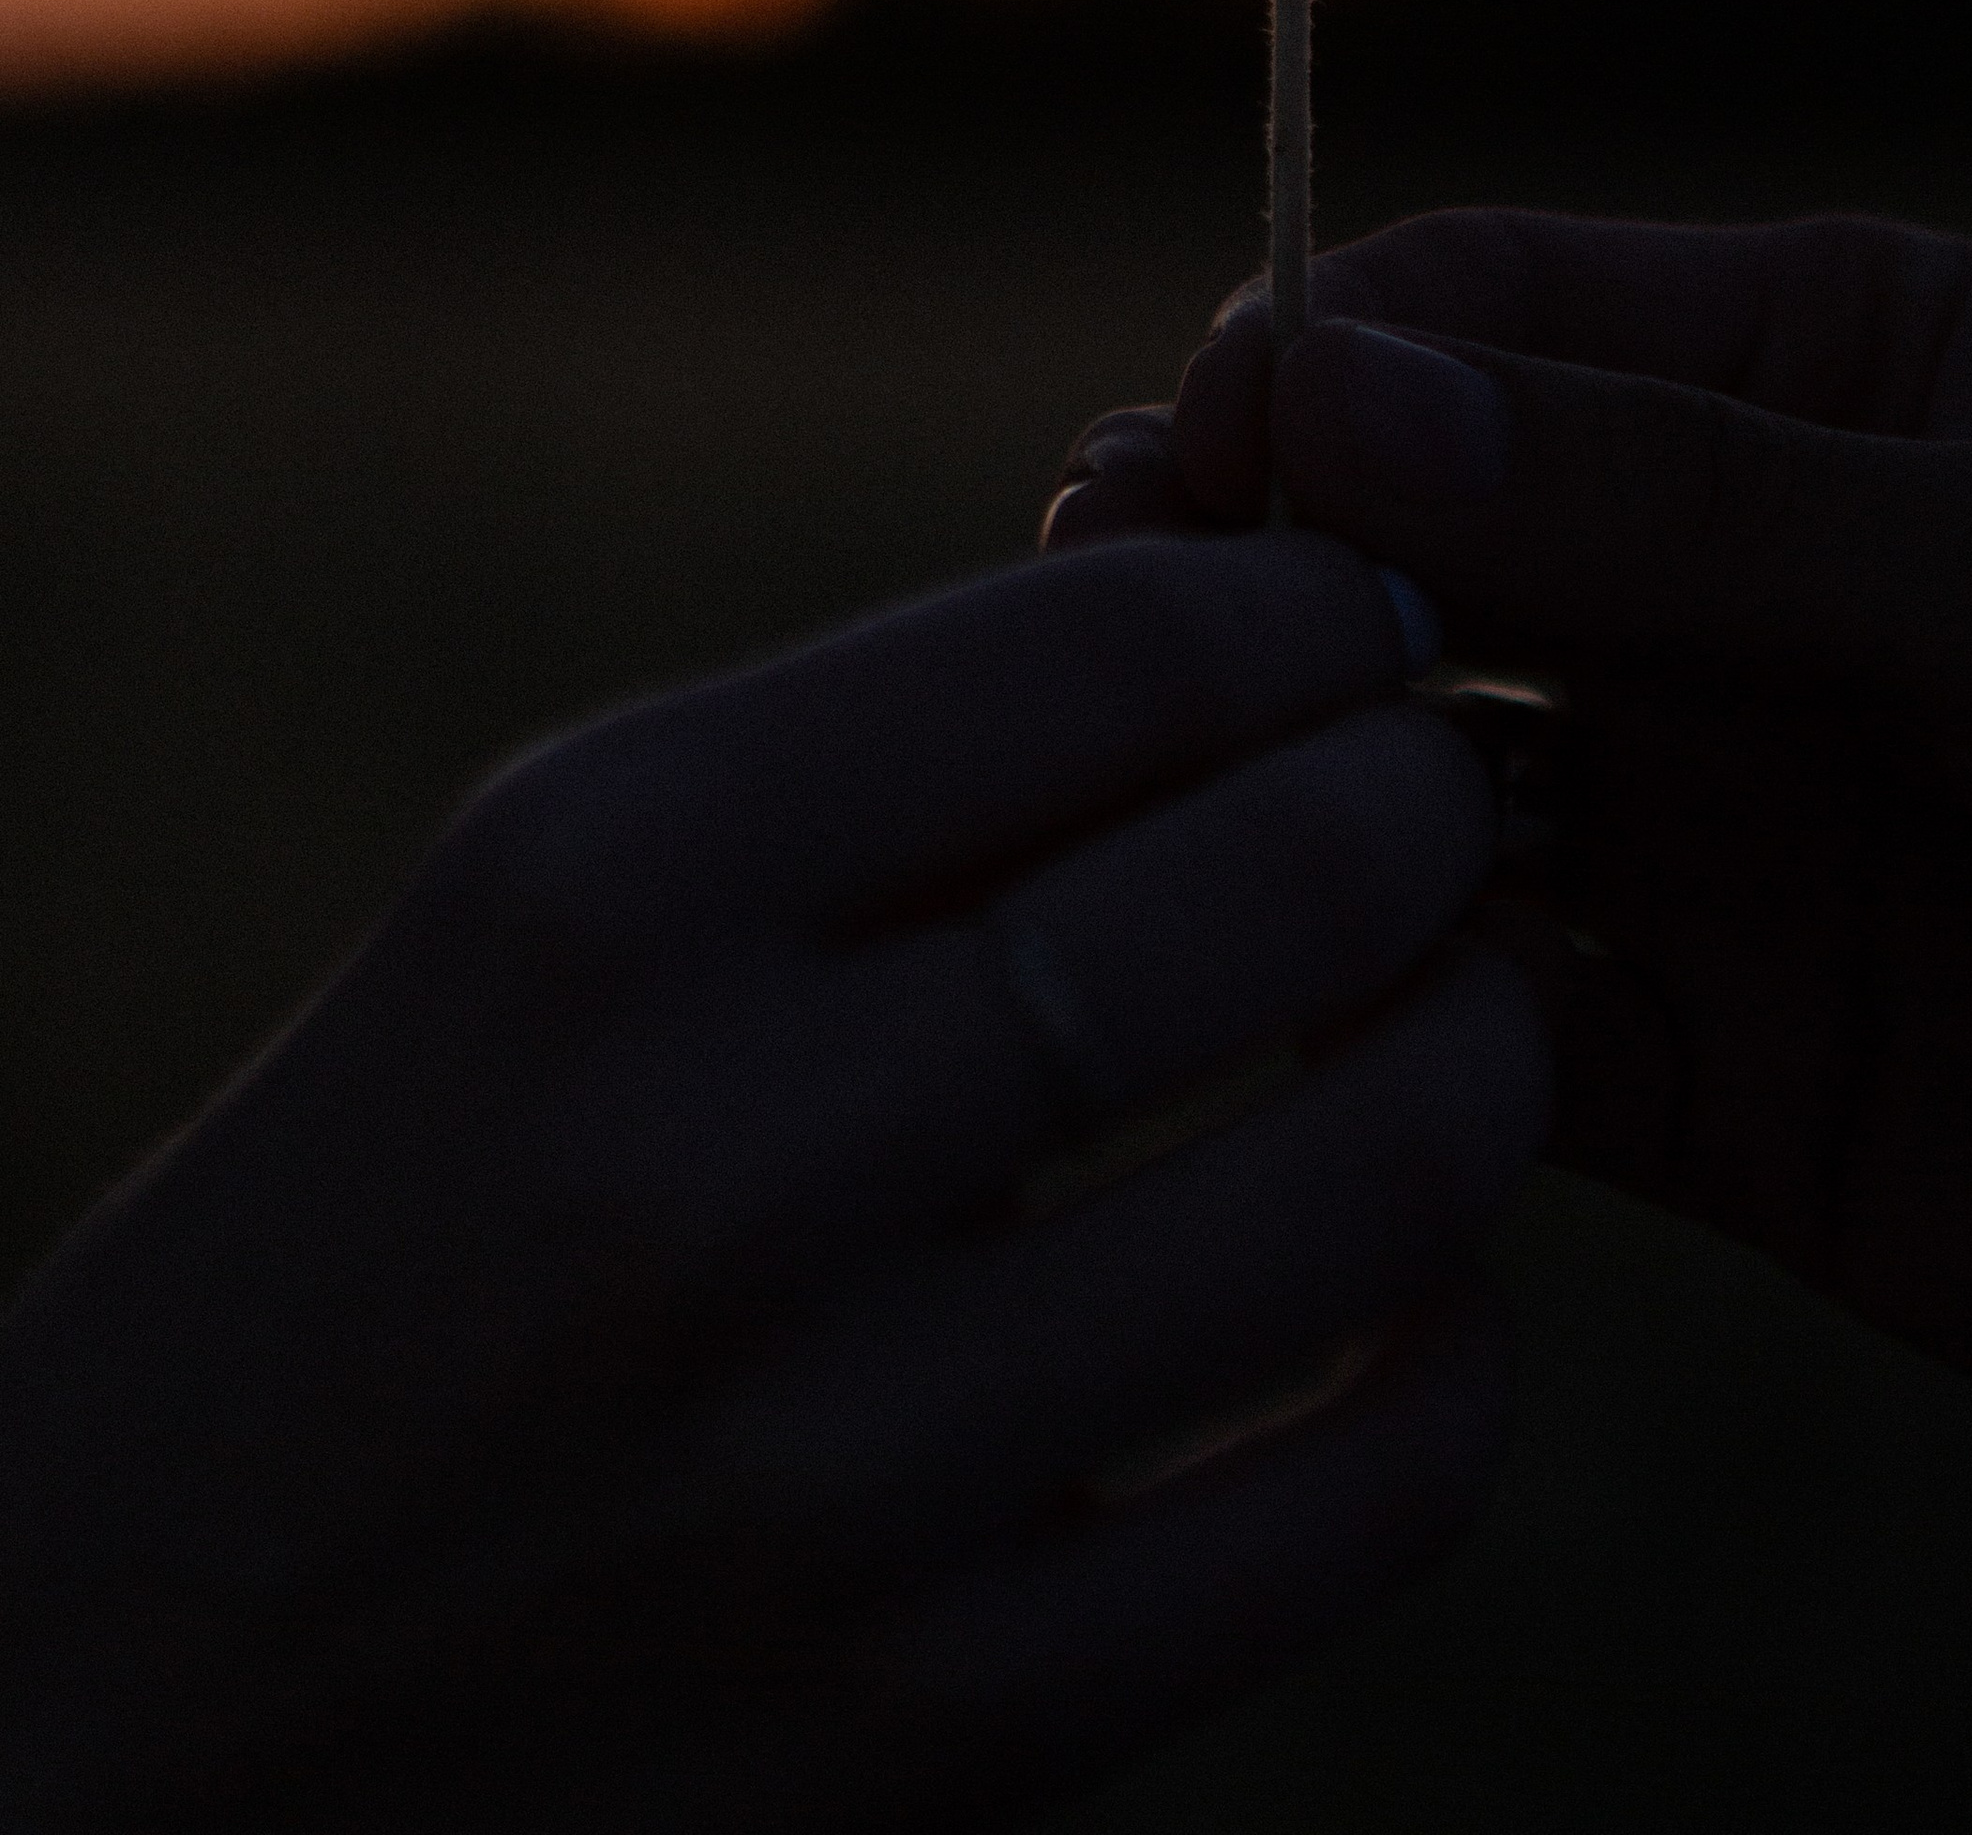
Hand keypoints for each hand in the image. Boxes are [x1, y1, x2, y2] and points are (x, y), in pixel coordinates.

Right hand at [0, 531, 1544, 1829]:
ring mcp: (841, 1475)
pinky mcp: (948, 1741)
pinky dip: (1453, 1346)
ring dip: (1488, 1040)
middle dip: (1435, 791)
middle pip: (1295, 874)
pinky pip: (1372, 1491)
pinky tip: (1413, 1277)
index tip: (1365, 607)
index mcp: (609, 889)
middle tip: (1447, 787)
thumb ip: (893, 768)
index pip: (1115, 650)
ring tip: (1459, 1000)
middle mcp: (721, 1161)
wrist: (124, 1708)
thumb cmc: (389, 1219)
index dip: (1310, 598)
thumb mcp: (546, 909)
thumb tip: (1265, 642)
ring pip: (1388, 1169)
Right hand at [1054, 211, 1971, 1504]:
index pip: (1493, 318)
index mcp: (1837, 384)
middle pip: (1414, 542)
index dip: (1325, 371)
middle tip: (1116, 653)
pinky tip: (1329, 1030)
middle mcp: (1746, 589)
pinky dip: (1387, 1027)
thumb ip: (1690, 501)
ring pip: (1410, 784)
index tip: (1195, 462)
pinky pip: (1485, 1025)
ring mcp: (1719, 829)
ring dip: (1292, 805)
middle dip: (1258, 582)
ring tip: (1189, 841)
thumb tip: (1334, 398)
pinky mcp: (1719, 1073)